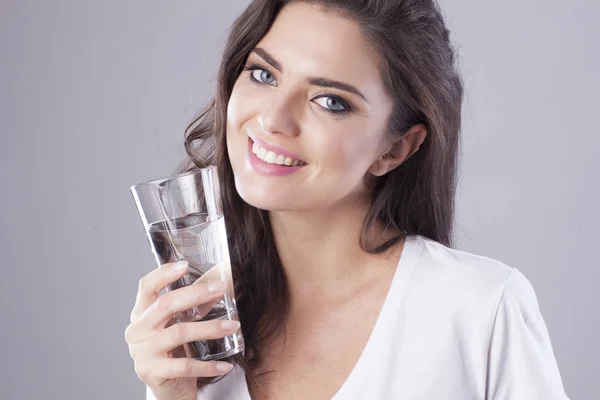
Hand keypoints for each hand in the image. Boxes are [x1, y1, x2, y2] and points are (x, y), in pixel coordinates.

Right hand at [125, 261, 239, 399]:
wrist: (167, 388)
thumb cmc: (173, 351)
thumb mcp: (178, 325)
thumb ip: (193, 306)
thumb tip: (220, 285)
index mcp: (141, 313)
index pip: (146, 287)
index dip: (164, 274)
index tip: (185, 265)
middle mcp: (137, 330)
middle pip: (165, 305)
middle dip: (196, 294)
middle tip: (220, 289)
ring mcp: (143, 352)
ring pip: (179, 333)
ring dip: (210, 328)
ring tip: (233, 326)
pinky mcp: (152, 372)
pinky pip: (185, 366)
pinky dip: (208, 365)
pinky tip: (226, 364)